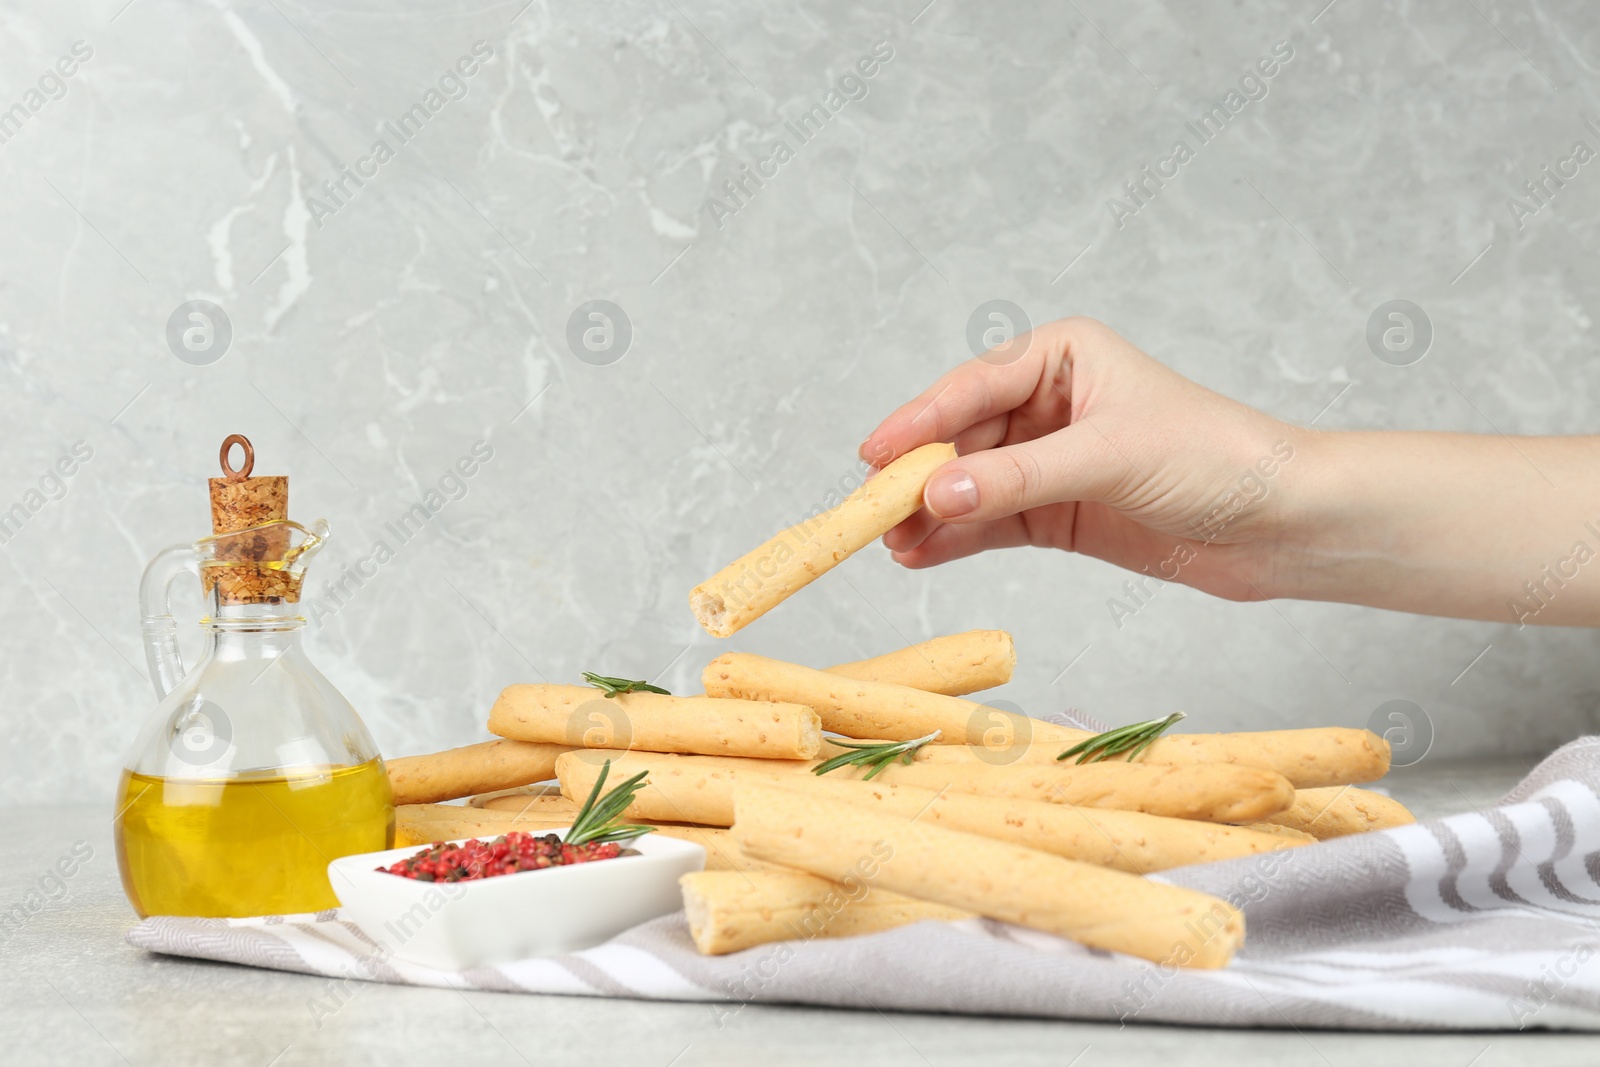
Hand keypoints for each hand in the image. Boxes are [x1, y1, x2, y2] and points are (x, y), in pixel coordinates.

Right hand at [860, 317, 1304, 601]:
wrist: (1283, 524)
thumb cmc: (1217, 459)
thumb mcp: (1111, 458)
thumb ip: (1020, 478)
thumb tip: (936, 494)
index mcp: (1062, 356)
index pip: (973, 387)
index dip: (919, 422)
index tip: (874, 455)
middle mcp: (1049, 402)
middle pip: (961, 437)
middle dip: (918, 475)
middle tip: (871, 511)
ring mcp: (1050, 460)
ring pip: (970, 483)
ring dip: (931, 513)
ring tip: (891, 543)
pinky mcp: (1058, 512)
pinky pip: (991, 521)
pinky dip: (956, 538)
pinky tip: (921, 554)